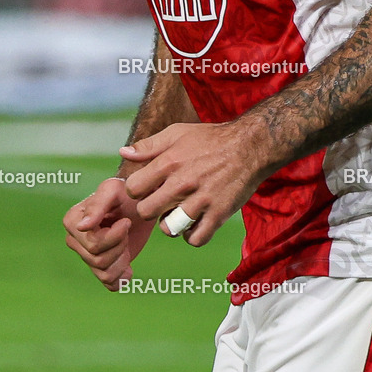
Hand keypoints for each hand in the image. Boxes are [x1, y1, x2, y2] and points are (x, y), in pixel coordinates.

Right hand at [63, 176, 154, 290]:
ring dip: (123, 259)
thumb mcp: (114, 190)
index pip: (93, 244)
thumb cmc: (125, 193)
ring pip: (104, 273)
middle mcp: (75, 240)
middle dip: (120, 246)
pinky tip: (128, 264)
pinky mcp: (100, 267)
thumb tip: (81, 226)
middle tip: (127, 228)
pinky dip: (122, 276)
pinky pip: (109, 284)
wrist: (139, 203)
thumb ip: (97, 205)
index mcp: (73, 221)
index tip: (125, 221)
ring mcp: (86, 255)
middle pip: (98, 260)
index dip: (115, 236)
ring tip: (127, 241)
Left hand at [120, 121, 265, 246]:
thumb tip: (123, 152)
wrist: (249, 146)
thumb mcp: (177, 133)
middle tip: (161, 202)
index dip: (137, 190)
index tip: (147, 188)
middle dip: (150, 209)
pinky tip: (194, 222)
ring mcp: (201, 200)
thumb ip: (148, 145)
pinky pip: (195, 239)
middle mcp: (182, 182)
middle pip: (146, 211)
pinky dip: (191, 235)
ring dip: (170, 224)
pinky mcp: (218, 214)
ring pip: (168, 229)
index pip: (134, 188)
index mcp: (169, 161)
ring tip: (177, 213)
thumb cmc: (210, 139)